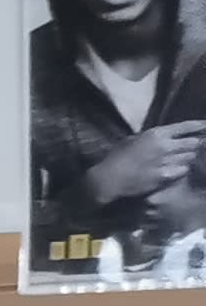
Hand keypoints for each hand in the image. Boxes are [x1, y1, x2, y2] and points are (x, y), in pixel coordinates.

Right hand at [85, 121, 205, 207]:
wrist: (109, 179)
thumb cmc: (115, 157)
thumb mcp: (133, 139)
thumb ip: (151, 137)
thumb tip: (165, 136)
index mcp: (157, 134)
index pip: (185, 127)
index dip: (198, 125)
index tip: (205, 125)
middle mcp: (165, 146)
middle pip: (192, 143)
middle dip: (196, 143)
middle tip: (196, 144)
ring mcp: (166, 162)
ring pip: (189, 157)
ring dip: (189, 156)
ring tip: (188, 156)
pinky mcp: (164, 177)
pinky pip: (182, 170)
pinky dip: (183, 168)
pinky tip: (179, 168)